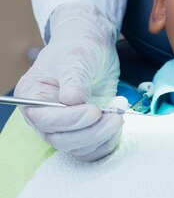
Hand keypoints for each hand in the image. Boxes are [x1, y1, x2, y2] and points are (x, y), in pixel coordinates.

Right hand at [15, 2, 122, 160]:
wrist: (93, 49)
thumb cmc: (78, 48)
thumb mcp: (76, 58)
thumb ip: (74, 80)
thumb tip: (71, 101)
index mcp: (32, 96)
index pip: (45, 119)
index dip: (70, 119)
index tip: (94, 111)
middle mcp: (43, 117)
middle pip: (61, 139)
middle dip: (90, 132)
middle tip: (115, 117)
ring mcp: (64, 127)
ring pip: (78, 148)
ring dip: (102, 137)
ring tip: (118, 115)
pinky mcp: (82, 132)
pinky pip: (92, 149)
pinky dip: (107, 141)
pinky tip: (117, 123)